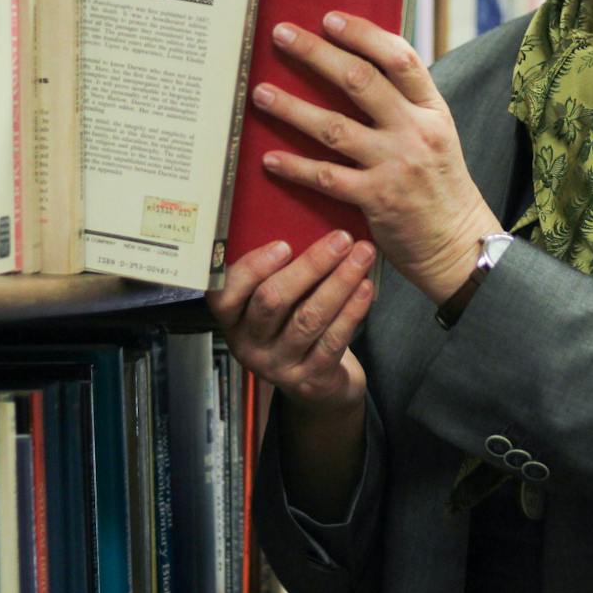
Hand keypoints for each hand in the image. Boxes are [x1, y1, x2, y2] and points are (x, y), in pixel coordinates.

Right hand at [206, 231, 374, 413]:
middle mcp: (248, 342)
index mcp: (231, 316)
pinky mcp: (309, 380)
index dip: (253, 267)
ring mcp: (277, 365)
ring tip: (363, 254)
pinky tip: (366, 287)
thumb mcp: (277, 294)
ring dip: (339, 282)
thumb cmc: (295, 319)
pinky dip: (352, 310)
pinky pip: (332, 341)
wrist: (317, 379)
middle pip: (272, 301)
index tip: (284, 243)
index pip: (225, 292)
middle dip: (311, 266)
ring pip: (307, 319)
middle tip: (342, 238)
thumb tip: (300, 213)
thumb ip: (276, 266)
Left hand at [252, 13, 502, 302]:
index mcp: (432, 109)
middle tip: (282, 35)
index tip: (329, 19)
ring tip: (260, 93)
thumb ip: (405, 104)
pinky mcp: (377, 199)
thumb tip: (359, 66)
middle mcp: (415, 131)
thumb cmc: (441, 185)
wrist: (458, 243)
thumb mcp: (437, 134)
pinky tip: (269, 158)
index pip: (400, 58)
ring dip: (292, 108)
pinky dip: (295, 166)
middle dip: (316, 54)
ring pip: (334, 128)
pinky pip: (327, 177)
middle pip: (360, 81)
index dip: (363, 34)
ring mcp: (395, 165)